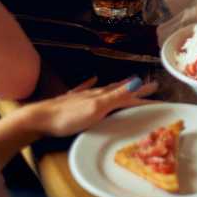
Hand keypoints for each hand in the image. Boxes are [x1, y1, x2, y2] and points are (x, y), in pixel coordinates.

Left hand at [24, 76, 156, 137]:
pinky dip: (90, 83)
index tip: (157, 89)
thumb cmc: (69, 117)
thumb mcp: (97, 108)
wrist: (39, 118)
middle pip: (118, 89)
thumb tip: (138, 81)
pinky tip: (92, 78)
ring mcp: (81, 96)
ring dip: (118, 86)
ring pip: (104, 88)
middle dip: (134, 87)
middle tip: (148, 85)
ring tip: (128, 82)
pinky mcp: (69, 101)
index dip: (142, 93)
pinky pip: (84, 88)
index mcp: (103, 96)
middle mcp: (94, 93)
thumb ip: (117, 96)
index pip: (128, 93)